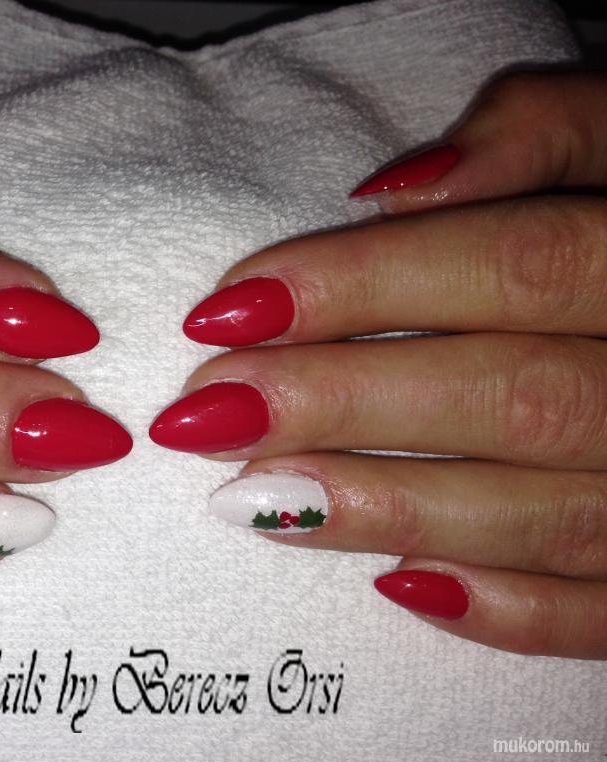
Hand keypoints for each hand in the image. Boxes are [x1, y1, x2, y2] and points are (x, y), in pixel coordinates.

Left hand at [151, 72, 606, 658]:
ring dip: (388, 509)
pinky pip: (605, 614)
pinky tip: (394, 587)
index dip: (365, 285)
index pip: (516, 267)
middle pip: (513, 396)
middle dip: (344, 403)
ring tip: (248, 499)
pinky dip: (507, 612)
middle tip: (208, 412)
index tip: (229, 310)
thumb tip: (386, 194)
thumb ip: (538, 133)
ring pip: (547, 515)